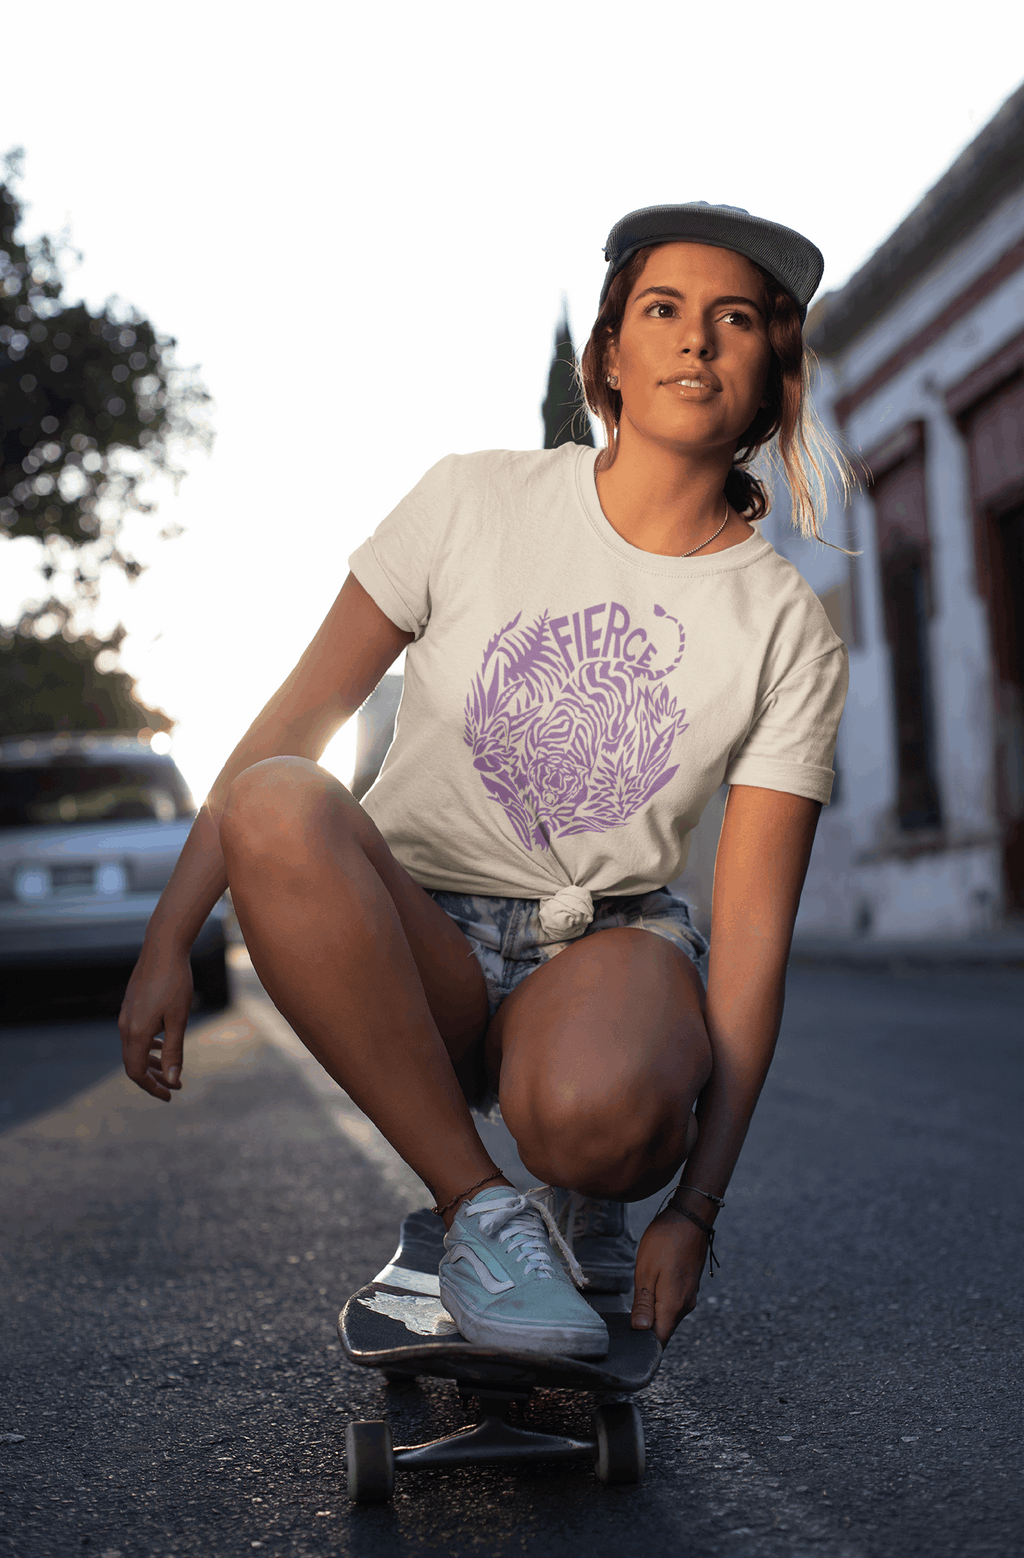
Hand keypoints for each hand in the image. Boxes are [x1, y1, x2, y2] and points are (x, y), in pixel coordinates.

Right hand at [118, 936, 193, 1100]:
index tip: (171, 1095)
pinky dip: (148, 1046)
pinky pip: (135, 1034)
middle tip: (174, 1087)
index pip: (136, 1072)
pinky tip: (162, 1045)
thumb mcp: (179, 1019)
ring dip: (151, 1062)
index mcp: (136, 1032)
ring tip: (170, 1070)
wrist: (163, 947)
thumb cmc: (175, 982)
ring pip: (134, 1048)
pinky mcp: (131, 1005)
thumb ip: (174, 1051)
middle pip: (133, 1063)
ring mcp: (126, 1015)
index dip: (152, 1087)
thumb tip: (174, 1080)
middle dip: (153, 1078)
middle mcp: (126, 1026)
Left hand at [631, 1206, 712, 1345]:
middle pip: (663, 1329)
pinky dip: (659, 1304)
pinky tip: (647, 1293)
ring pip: (667, 1316)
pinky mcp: (689, 1285)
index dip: (643, 1347)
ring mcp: (689, 1295)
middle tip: (622, 1326)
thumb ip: (643, 1304)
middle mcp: (685, 1305)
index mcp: (673, 1305)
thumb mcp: (646, 1271)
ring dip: (652, 1315)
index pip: (659, 1340)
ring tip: (633, 1308)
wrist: (691, 1217)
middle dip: (645, 1331)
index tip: (627, 1347)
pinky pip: (672, 1304)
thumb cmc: (666, 1240)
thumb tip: (640, 1331)